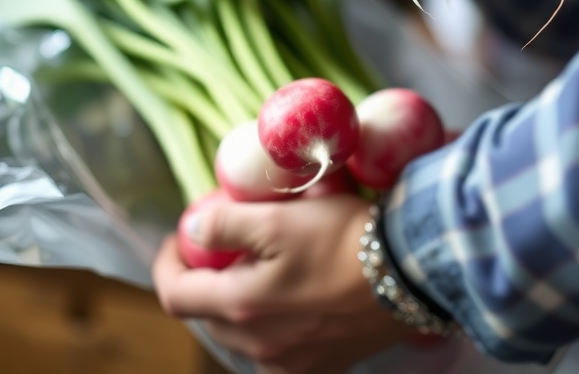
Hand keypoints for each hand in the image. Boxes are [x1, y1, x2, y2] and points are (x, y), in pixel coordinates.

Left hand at [152, 193, 408, 373]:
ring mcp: (292, 364)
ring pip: (242, 336)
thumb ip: (228, 225)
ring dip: (237, 305)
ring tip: (258, 270)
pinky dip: (270, 329)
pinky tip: (290, 305)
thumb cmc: (343, 238)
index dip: (167, 263)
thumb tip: (193, 230)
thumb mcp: (279, 218)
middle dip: (206, 280)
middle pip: (208, 316)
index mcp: (242, 307)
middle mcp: (260, 346)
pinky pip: (277, 354)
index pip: (175, 295)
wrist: (410, 269)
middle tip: (224, 244)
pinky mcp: (323, 367)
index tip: (179, 237)